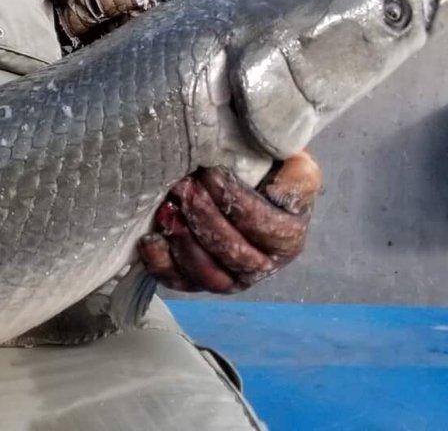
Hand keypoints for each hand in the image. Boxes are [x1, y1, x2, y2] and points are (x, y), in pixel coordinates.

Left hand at [137, 152, 319, 292]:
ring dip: (185, 241)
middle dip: (206, 219)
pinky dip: (161, 263)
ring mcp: (227, 277)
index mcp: (289, 239)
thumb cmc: (266, 170)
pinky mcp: (195, 280)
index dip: (237, 203)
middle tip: (185, 187)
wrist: (237, 179)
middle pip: (234, 254)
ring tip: (169, 209)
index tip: (213, 175)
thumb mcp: (293, 166)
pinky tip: (150, 238)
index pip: (266, 228)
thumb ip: (297, 178)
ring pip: (207, 274)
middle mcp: (261, 266)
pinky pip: (177, 281)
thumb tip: (278, 193)